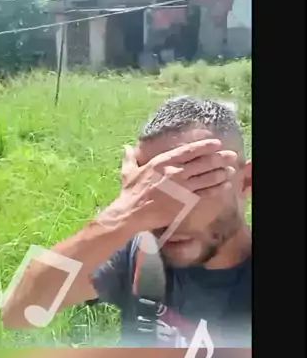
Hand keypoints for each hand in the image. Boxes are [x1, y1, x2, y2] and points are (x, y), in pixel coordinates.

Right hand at [117, 138, 237, 233]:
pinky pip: (205, 194)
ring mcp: (182, 187)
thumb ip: (130, 157)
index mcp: (163, 162)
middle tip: (231, 156)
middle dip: (220, 158)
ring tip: (230, 170)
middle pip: (203, 163)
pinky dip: (217, 189)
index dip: (205, 146)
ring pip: (207, 178)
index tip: (216, 144)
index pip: (189, 151)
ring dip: (221, 173)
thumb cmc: (131, 192)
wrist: (132, 213)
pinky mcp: (185, 202)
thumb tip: (126, 147)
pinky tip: (225, 186)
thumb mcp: (129, 171)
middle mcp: (175, 172)